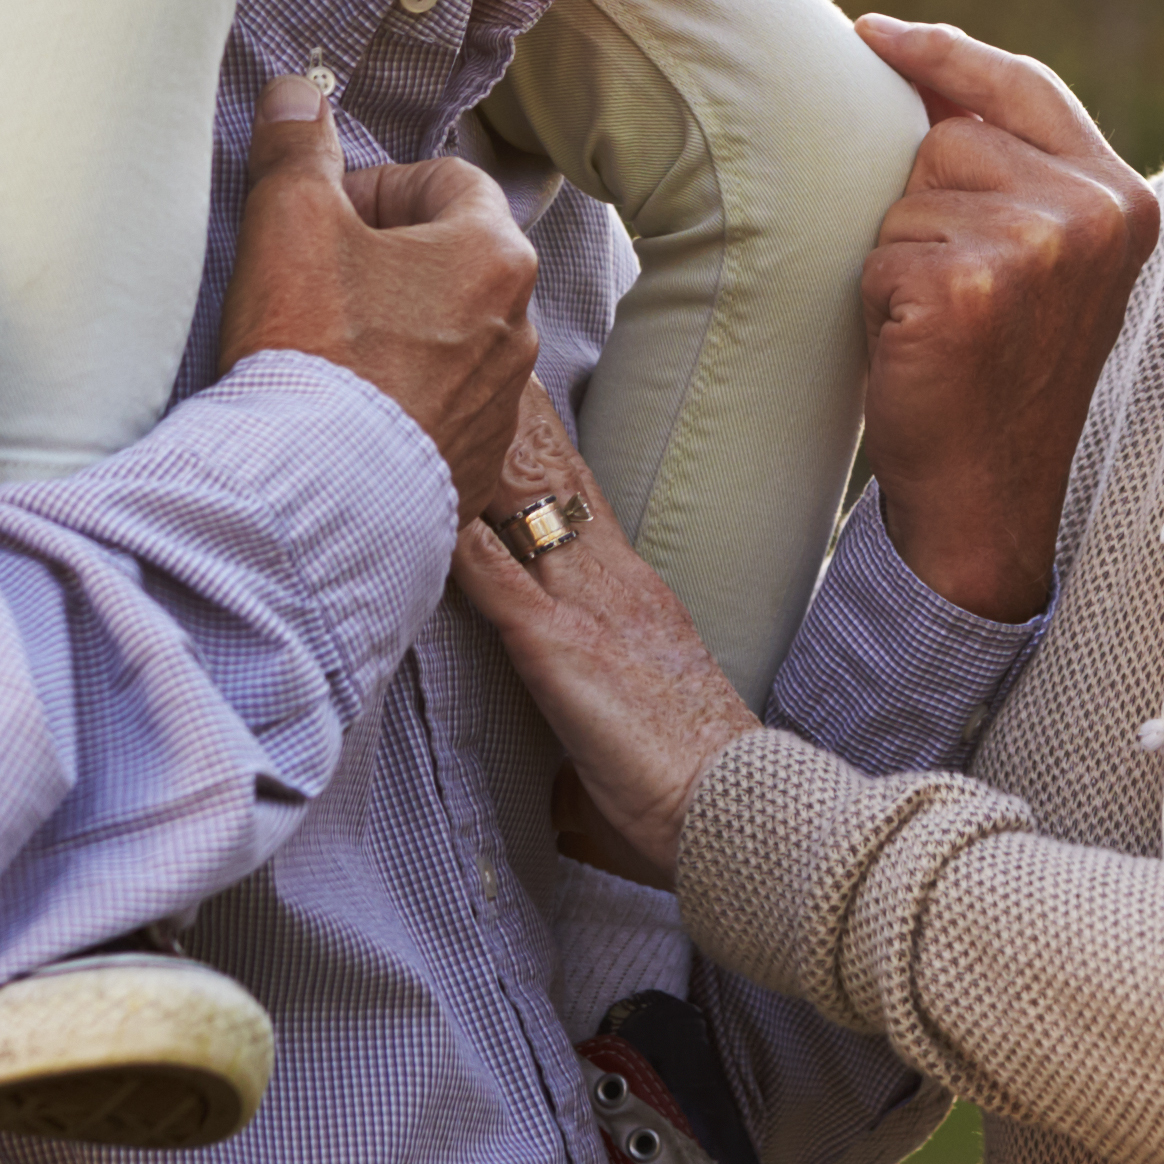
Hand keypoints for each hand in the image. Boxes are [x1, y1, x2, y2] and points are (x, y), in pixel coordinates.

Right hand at [218, 71, 542, 511]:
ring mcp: (503, 402)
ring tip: (327, 354)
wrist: (318, 499)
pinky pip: (444, 407)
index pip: (448, 180)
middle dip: (386, 259)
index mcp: (493, 253)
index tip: (327, 219)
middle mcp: (519, 325)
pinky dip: (403, 398)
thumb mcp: (290, 223)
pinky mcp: (476, 464)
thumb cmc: (313, 352)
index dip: (379, 188)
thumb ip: (297, 148)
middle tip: (316, 282)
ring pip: (450, 334)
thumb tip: (298, 94)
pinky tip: (345, 413)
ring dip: (397, 329)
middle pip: (453, 258)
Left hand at [449, 399, 754, 883]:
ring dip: (484, 451)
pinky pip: (498, 580)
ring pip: (528, 506)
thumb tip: (562, 788)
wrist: (737, 807)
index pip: (584, 504)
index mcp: (637, 599)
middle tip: (487, 356)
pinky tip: (427, 501)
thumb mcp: (639, 735)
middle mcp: (616, 583)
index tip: (522, 398)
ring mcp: (587, 609)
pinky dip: (459, 538)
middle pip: (557, 481)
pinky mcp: (559, 648)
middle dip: (518, 419)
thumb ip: (590, 736)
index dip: (547, 450)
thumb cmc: (691, 789)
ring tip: (443, 389)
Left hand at [845, 16, 1160, 621]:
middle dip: (924, 203)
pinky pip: (880, 247)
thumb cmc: (999, 369)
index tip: (872, 34)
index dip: (944, 54)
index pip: (1024, 85)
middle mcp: (1094, 214)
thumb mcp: (1044, 255)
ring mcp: (1036, 248)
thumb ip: (1018, 167)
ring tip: (940, 320)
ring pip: (907, 191)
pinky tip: (917, 343)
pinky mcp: (969, 287)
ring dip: (900, 252)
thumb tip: (914, 57)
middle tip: (955, 290)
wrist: (989, 494)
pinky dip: (877, 294)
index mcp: (1123, 198)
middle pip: (950, 138)